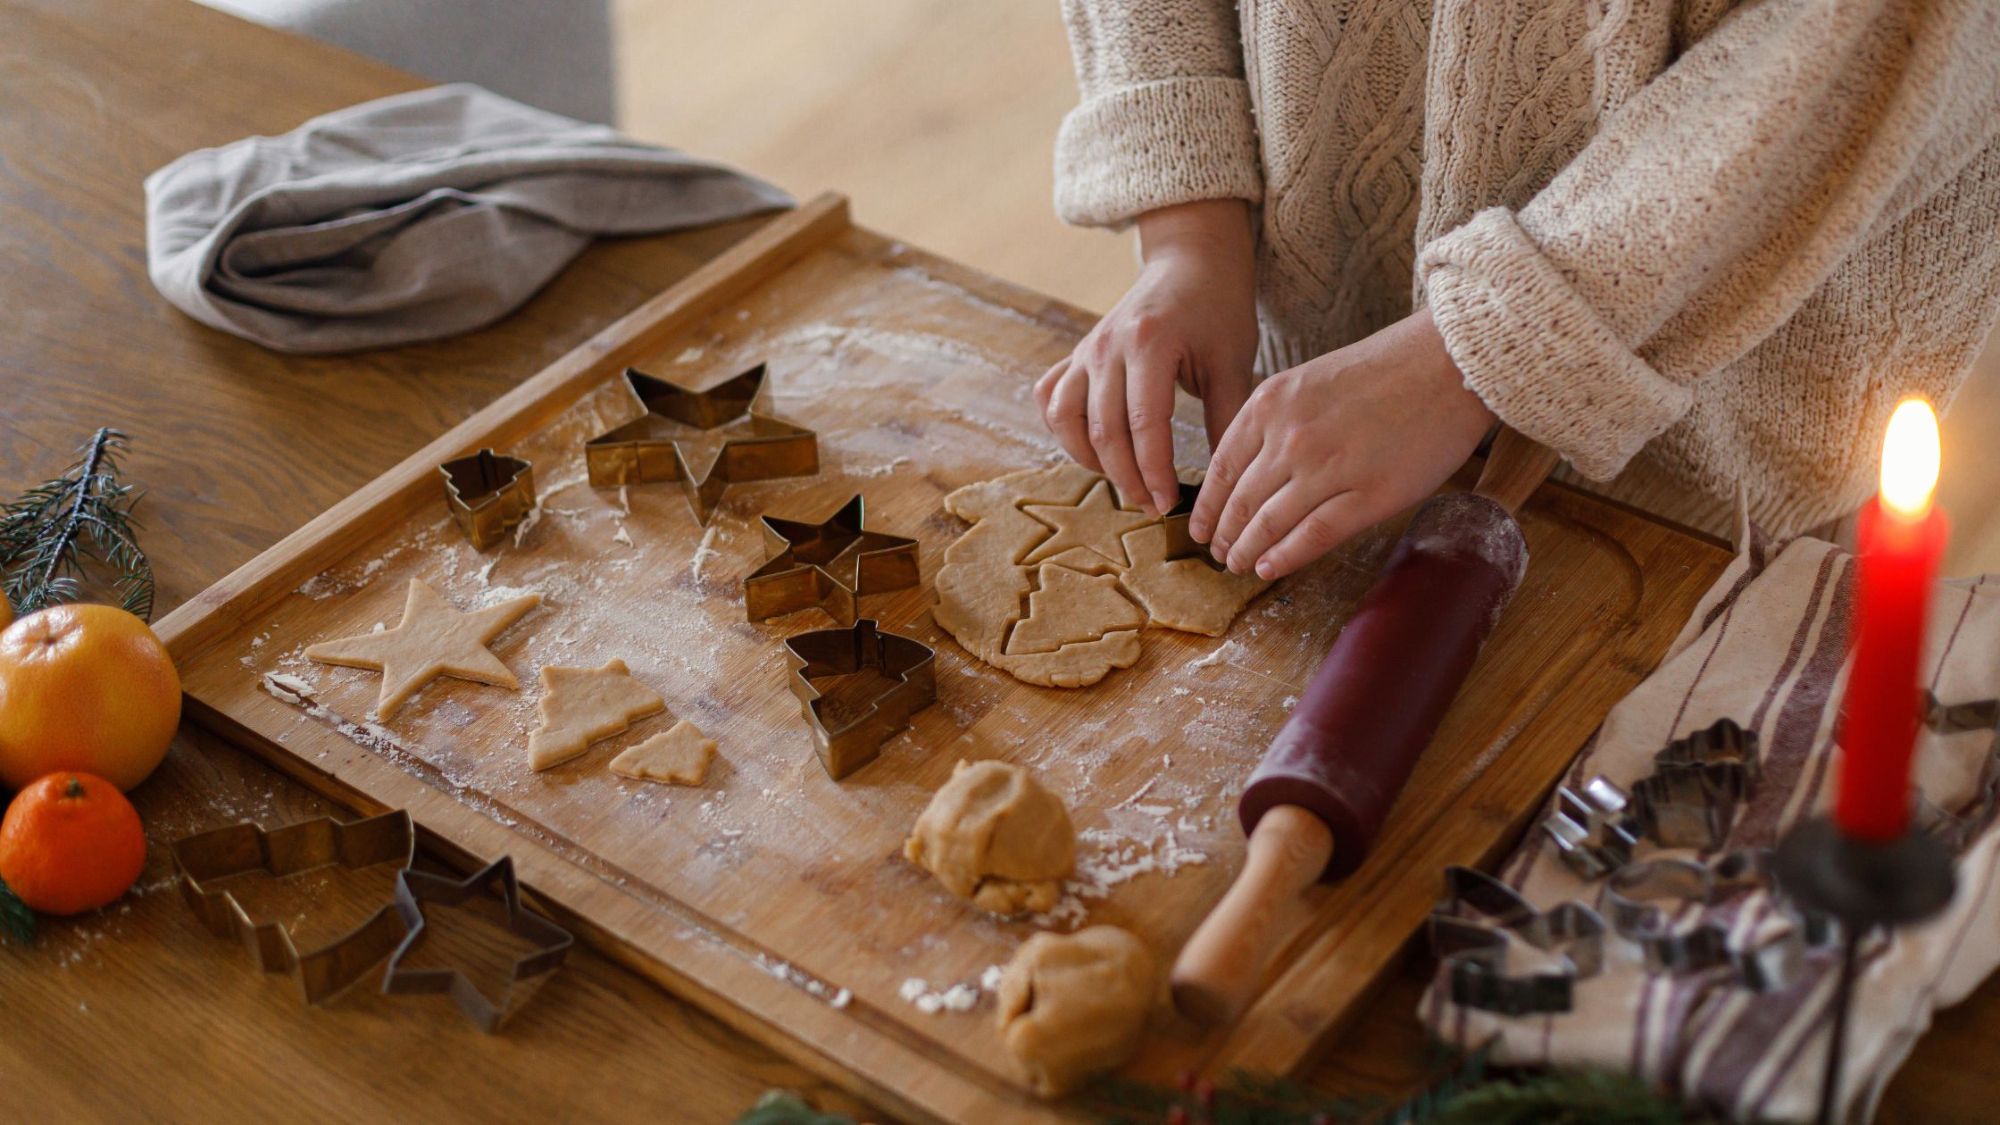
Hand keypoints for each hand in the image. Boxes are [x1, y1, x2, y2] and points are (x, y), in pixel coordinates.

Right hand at [1035, 200, 1257, 516]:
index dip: (1154, 472)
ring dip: (1091, 460)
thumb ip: (1226, 419)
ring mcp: (1085, 349)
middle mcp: (1107, 346)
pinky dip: (1065, 431)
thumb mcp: (1233, 361)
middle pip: (1103, 431)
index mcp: (1149, 343)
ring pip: (1067, 420)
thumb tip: (1224, 481)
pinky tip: (1093, 450)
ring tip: (1124, 483)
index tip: (1169, 503)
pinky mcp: (1076, 354)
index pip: (1143, 425)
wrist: (1192, 260)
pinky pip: (1051, 399)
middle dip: (1127, 478)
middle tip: (1152, 506)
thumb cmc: (1219, 307)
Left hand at [1190, 308, 1495, 578]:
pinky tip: (1269, 568)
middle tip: (1218, 555)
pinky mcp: (1369, 496)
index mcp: (1270, 405)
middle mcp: (1290, 438)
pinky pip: (1312, 536)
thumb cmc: (1386, 369)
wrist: (1448, 364)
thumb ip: (1276, 421)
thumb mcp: (1309, 380)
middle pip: (1240, 501)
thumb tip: (1252, 469)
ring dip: (1248, 551)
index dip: (1208, 507)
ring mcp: (1328, 469)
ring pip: (1269, 524)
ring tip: (1239, 566)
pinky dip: (1284, 557)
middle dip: (1224, 535)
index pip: (1221, 469)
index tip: (1201, 528)